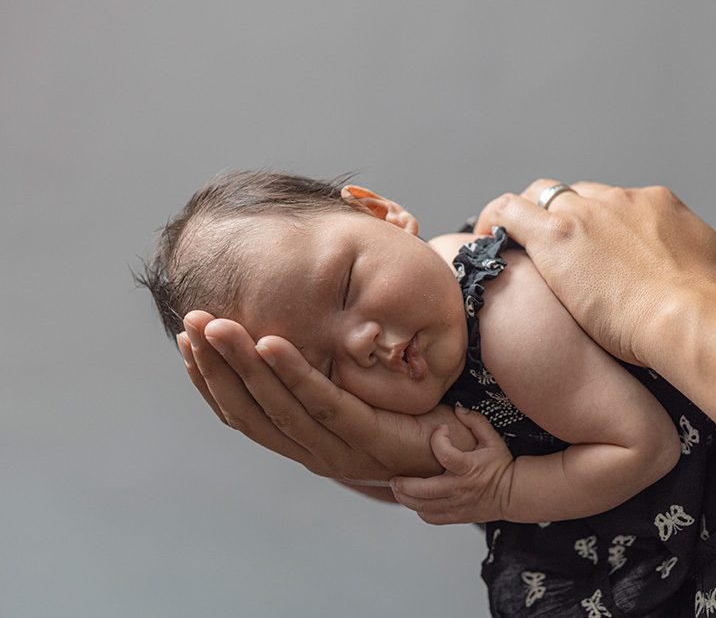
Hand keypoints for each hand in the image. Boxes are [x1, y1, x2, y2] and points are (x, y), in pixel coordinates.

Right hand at [176, 310, 474, 483]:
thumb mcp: (357, 399)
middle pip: (249, 409)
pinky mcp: (366, 437)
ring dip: (241, 363)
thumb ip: (323, 382)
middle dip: (215, 365)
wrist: (462, 459)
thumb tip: (285, 342)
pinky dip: (293, 372)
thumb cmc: (410, 422)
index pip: (242, 414)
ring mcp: (337, 449)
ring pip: (276, 404)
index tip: (186, 343)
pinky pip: (322, 400)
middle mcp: (312, 452)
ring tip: (217, 325)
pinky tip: (270, 341)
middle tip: (190, 324)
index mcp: (304, 444)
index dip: (210, 381)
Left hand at [390, 406, 513, 523]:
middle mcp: (460, 488)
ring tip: (399, 488)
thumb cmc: (501, 465)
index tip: (440, 430)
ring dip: (406, 498)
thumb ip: (476, 421)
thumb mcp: (493, 439)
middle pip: (424, 490)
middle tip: (394, 477)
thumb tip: (458, 409)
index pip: (445, 454)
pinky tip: (415, 500)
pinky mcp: (456, 516)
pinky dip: (419, 510)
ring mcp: (457, 505)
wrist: (513, 493)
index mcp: (468, 467)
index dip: (438, 439)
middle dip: (404, 484)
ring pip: (423, 507)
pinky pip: (431, 518)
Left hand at [474, 179, 715, 366]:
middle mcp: (619, 200)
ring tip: (519, 245)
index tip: (594, 252)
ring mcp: (584, 213)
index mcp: (657, 206)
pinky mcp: (555, 235)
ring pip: (543, 195)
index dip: (601, 227)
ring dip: (531, 216)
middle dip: (566, 220)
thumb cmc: (713, 303)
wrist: (690, 315)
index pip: (618, 205)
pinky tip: (487, 237)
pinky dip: (496, 218)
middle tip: (557, 255)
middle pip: (578, 196)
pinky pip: (510, 210)